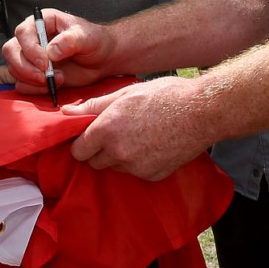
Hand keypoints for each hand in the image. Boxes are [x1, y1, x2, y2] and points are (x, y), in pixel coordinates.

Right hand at [2, 9, 114, 91]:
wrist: (103, 59)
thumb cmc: (96, 41)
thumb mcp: (87, 37)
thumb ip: (69, 41)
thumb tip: (51, 52)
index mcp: (42, 22)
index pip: (23, 32)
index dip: (30, 49)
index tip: (45, 64)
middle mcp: (32, 38)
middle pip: (10, 50)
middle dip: (24, 67)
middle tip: (44, 77)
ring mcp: (31, 57)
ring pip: (14, 68)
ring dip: (33, 80)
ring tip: (59, 79)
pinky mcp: (34, 74)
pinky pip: (22, 84)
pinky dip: (35, 89)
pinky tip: (54, 85)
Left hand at [63, 76, 211, 179]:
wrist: (202, 112)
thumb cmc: (165, 95)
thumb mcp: (126, 92)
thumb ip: (94, 106)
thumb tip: (66, 112)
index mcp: (107, 130)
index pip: (78, 151)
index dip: (81, 142)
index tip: (89, 135)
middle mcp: (119, 153)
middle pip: (94, 163)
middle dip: (98, 150)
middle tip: (113, 133)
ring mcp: (136, 167)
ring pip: (115, 167)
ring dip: (118, 156)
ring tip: (136, 135)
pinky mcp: (153, 176)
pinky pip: (135, 172)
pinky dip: (138, 162)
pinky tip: (151, 144)